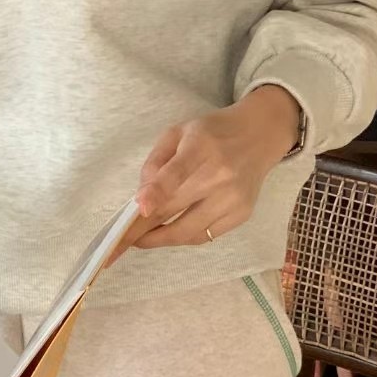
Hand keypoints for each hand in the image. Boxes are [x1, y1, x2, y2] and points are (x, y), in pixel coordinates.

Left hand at [134, 86, 301, 249]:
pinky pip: (204, 236)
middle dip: (141, 230)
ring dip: (159, 239)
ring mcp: (234, 198)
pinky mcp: (242, 214)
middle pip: (176, 208)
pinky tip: (169, 232)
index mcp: (201, 146)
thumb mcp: (178, 133)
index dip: (158, 191)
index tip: (140, 208)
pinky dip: (182, 237)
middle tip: (116, 243)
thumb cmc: (211, 133)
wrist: (259, 136)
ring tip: (140, 240)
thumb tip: (141, 197)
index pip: (178, 171)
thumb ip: (156, 161)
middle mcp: (221, 174)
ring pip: (188, 231)